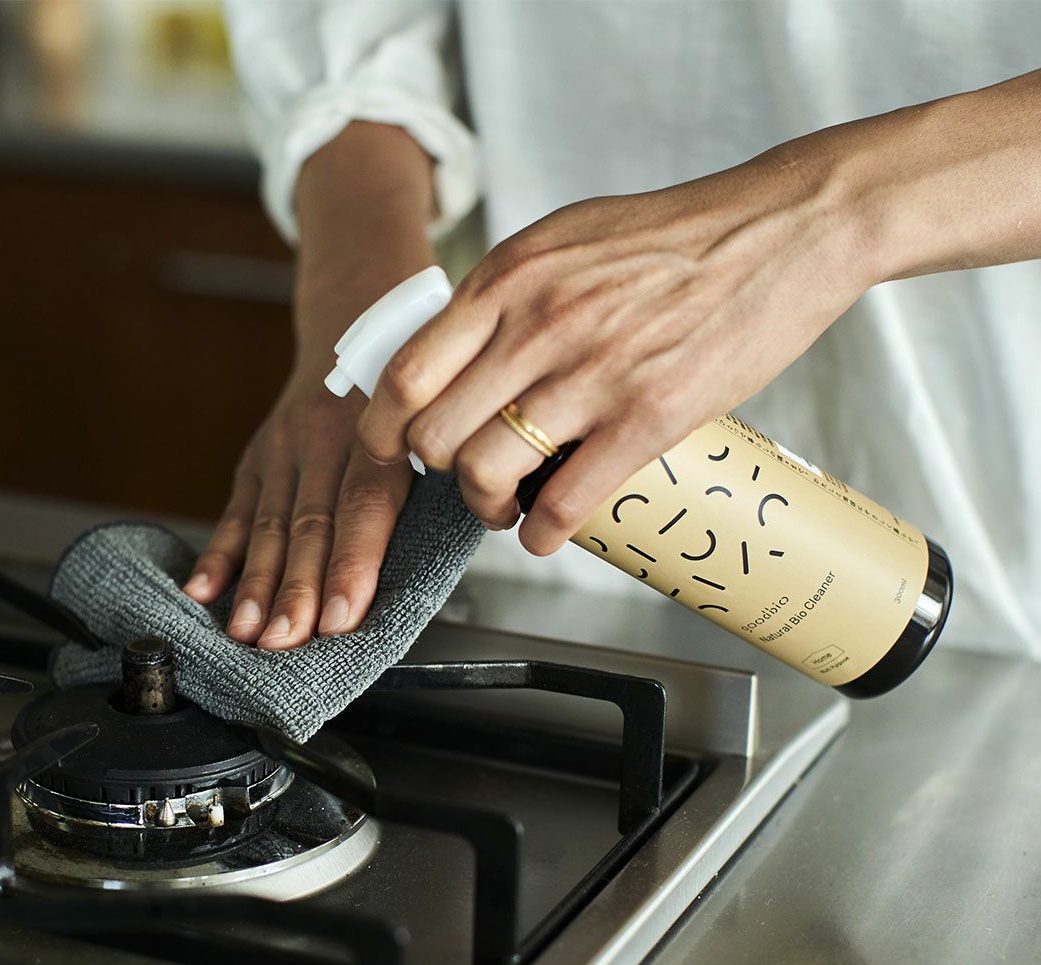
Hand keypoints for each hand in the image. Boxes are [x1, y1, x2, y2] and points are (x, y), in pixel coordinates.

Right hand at [183, 372, 412, 647]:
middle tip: (285, 642)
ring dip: (256, 583)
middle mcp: (325, 436)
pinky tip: (202, 590)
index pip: (364, 505)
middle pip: (309, 524)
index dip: (351, 564)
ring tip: (247, 631)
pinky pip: (237, 510)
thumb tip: (432, 574)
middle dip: (295, 590)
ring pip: (270, 523)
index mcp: (381, 432)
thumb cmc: (408, 394)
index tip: (341, 616)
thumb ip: (436, 489)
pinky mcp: (256, 457)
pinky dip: (219, 553)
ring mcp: (283, 446)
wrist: (353, 318)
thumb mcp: (433, 425)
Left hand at [357, 139, 871, 554]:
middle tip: (468, 479)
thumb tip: (464, 350)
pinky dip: (544, 535)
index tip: (395, 453)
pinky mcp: (648, 417)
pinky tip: (549, 532)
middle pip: (435, 436)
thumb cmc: (674, 238)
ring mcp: (591, 374)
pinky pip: (565, 503)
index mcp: (508, 279)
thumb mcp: (565, 239)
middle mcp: (536, 326)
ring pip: (487, 474)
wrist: (779, 231)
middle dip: (440, 475)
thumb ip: (507, 292)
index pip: (405, 376)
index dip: (384, 431)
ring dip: (487, 509)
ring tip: (510, 507)